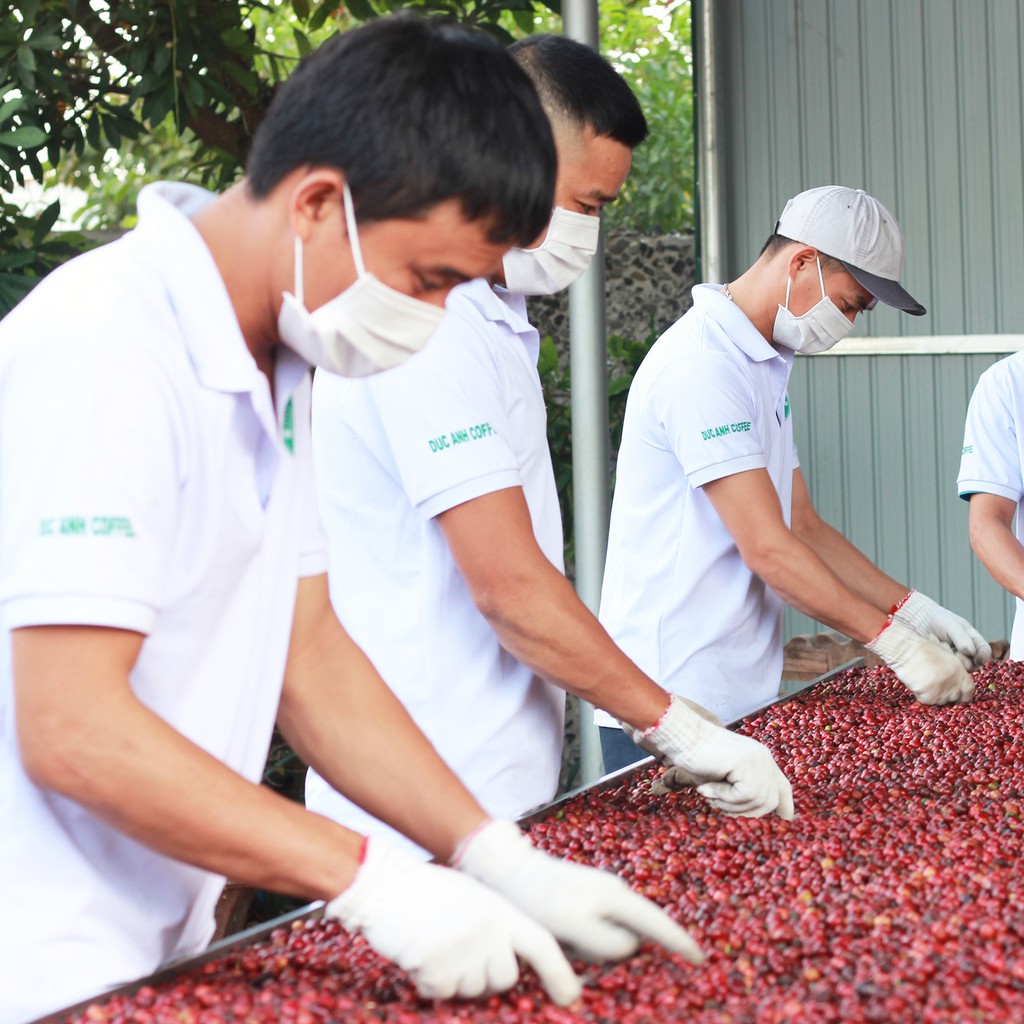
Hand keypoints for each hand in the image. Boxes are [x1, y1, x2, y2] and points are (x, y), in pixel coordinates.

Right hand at [327, 836, 581, 1004]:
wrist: (385, 884)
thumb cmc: (429, 892)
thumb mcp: (475, 899)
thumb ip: (498, 928)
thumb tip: (513, 967)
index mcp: (500, 910)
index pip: (542, 944)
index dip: (560, 973)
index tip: (570, 997)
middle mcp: (488, 931)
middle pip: (505, 979)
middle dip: (487, 975)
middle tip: (461, 950)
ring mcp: (463, 951)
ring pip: (471, 991)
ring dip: (455, 978)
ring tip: (436, 943)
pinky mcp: (436, 968)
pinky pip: (441, 993)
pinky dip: (429, 982)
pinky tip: (419, 953)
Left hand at [453, 820, 703, 964]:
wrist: (510, 871)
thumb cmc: (539, 898)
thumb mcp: (572, 924)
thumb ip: (606, 939)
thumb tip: (632, 946)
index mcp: (617, 897)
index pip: (658, 924)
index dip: (680, 944)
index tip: (701, 960)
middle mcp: (616, 893)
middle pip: (648, 926)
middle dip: (664, 945)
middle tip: (680, 966)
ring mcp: (603, 893)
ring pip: (626, 929)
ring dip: (631, 947)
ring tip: (631, 962)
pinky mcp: (589, 900)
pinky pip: (610, 927)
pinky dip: (612, 943)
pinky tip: (600, 954)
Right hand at [624, 696, 794, 818]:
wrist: (682, 738)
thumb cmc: (697, 758)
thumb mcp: (724, 780)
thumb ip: (741, 792)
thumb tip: (752, 815)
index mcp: (761, 758)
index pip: (782, 785)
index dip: (785, 804)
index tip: (786, 818)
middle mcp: (764, 758)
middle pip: (770, 801)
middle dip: (745, 812)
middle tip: (718, 806)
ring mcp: (757, 759)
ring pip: (757, 801)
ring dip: (730, 805)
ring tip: (710, 794)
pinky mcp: (746, 763)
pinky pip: (744, 795)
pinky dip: (724, 798)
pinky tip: (707, 788)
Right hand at [866, 617, 974, 704]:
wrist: (908, 650)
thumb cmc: (924, 650)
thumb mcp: (947, 658)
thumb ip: (956, 672)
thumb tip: (957, 683)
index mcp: (961, 673)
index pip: (968, 692)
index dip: (962, 694)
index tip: (956, 695)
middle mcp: (954, 684)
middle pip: (954, 698)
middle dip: (947, 695)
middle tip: (936, 687)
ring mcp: (942, 691)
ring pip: (940, 701)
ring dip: (934, 695)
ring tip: (925, 682)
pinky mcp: (929, 697)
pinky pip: (927, 700)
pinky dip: (922, 695)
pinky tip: (917, 684)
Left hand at [893, 590, 992, 668]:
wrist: (916, 620)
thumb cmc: (936, 619)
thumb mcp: (951, 625)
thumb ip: (962, 638)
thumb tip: (971, 653)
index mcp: (973, 640)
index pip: (985, 652)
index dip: (983, 657)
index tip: (975, 658)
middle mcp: (966, 652)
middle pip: (974, 664)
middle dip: (963, 659)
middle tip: (951, 650)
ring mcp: (954, 659)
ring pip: (961, 669)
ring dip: (952, 661)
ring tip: (941, 648)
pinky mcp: (943, 665)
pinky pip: (947, 671)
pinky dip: (942, 664)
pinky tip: (935, 654)